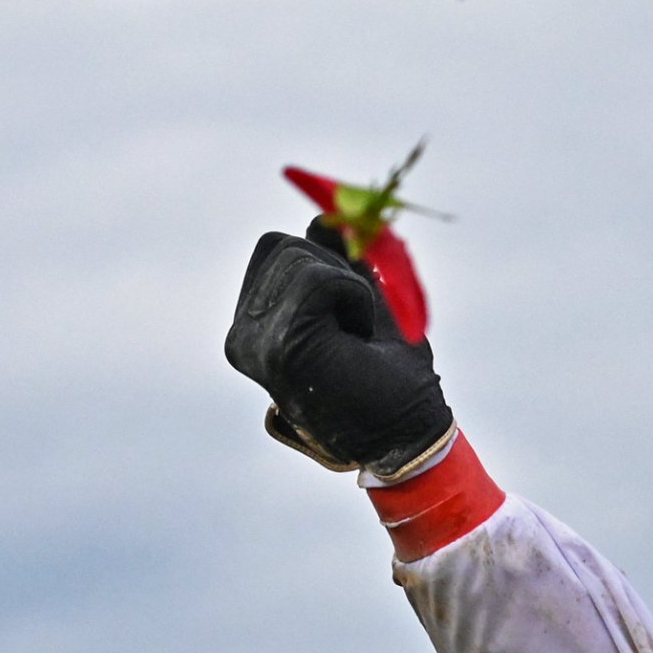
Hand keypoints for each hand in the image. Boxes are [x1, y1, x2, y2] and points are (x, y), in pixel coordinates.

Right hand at [224, 226, 453, 479]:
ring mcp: (254, 342)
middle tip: (356, 331)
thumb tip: (324, 216)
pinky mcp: (279, 346)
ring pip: (297, 257)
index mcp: (254, 327)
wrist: (410, 436)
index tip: (349, 319)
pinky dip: (353, 297)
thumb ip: (337, 259)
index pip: (274, 249)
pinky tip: (358, 339)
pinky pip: (317, 277)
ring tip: (355, 340)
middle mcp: (242, 336)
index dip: (326, 265)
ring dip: (347, 287)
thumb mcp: (364, 301)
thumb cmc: (393, 378)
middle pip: (281, 246)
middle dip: (334, 272)